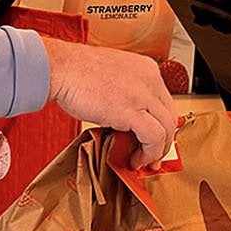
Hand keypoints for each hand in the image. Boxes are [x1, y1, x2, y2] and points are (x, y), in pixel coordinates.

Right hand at [43, 39, 175, 171]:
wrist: (60, 68)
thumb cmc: (76, 72)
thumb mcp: (112, 78)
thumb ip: (127, 95)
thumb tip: (129, 123)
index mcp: (146, 69)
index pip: (165, 102)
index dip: (162, 125)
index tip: (154, 140)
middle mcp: (150, 79)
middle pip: (170, 116)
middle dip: (164, 141)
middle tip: (153, 158)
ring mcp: (143, 93)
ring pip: (167, 128)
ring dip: (157, 151)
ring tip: (143, 162)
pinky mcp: (132, 110)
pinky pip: (154, 137)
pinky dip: (148, 153)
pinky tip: (134, 159)